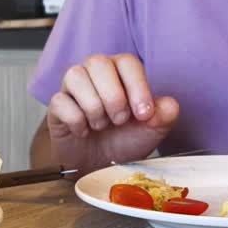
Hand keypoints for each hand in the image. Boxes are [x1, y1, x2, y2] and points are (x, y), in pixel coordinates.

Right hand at [45, 53, 179, 175]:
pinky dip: (76, 120)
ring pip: (75, 76)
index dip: (137, 86)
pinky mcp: (57, 104)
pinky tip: (84, 132)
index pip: (127, 62)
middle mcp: (95, 72)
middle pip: (98, 62)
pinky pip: (60, 101)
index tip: (144, 114)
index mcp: (120, 72)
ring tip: (101, 125)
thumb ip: (164, 116)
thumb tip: (170, 106)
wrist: (99, 164)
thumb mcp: (151, 131)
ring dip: (93, 107)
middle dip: (113, 96)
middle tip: (120, 121)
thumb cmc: (124, 140)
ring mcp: (73, 86)